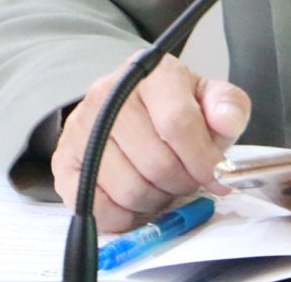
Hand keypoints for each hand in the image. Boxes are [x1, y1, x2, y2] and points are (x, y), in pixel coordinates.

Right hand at [51, 53, 251, 232]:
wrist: (126, 104)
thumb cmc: (171, 105)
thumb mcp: (207, 97)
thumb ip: (227, 107)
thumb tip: (226, 122)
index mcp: (152, 73)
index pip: (178, 122)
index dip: (203, 159)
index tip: (217, 177)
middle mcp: (110, 94)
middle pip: (156, 162)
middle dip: (182, 182)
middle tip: (188, 179)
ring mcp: (82, 127)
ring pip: (129, 189)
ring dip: (156, 199)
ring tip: (162, 184)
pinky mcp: (63, 160)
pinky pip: (98, 207)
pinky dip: (124, 215)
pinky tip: (136, 198)